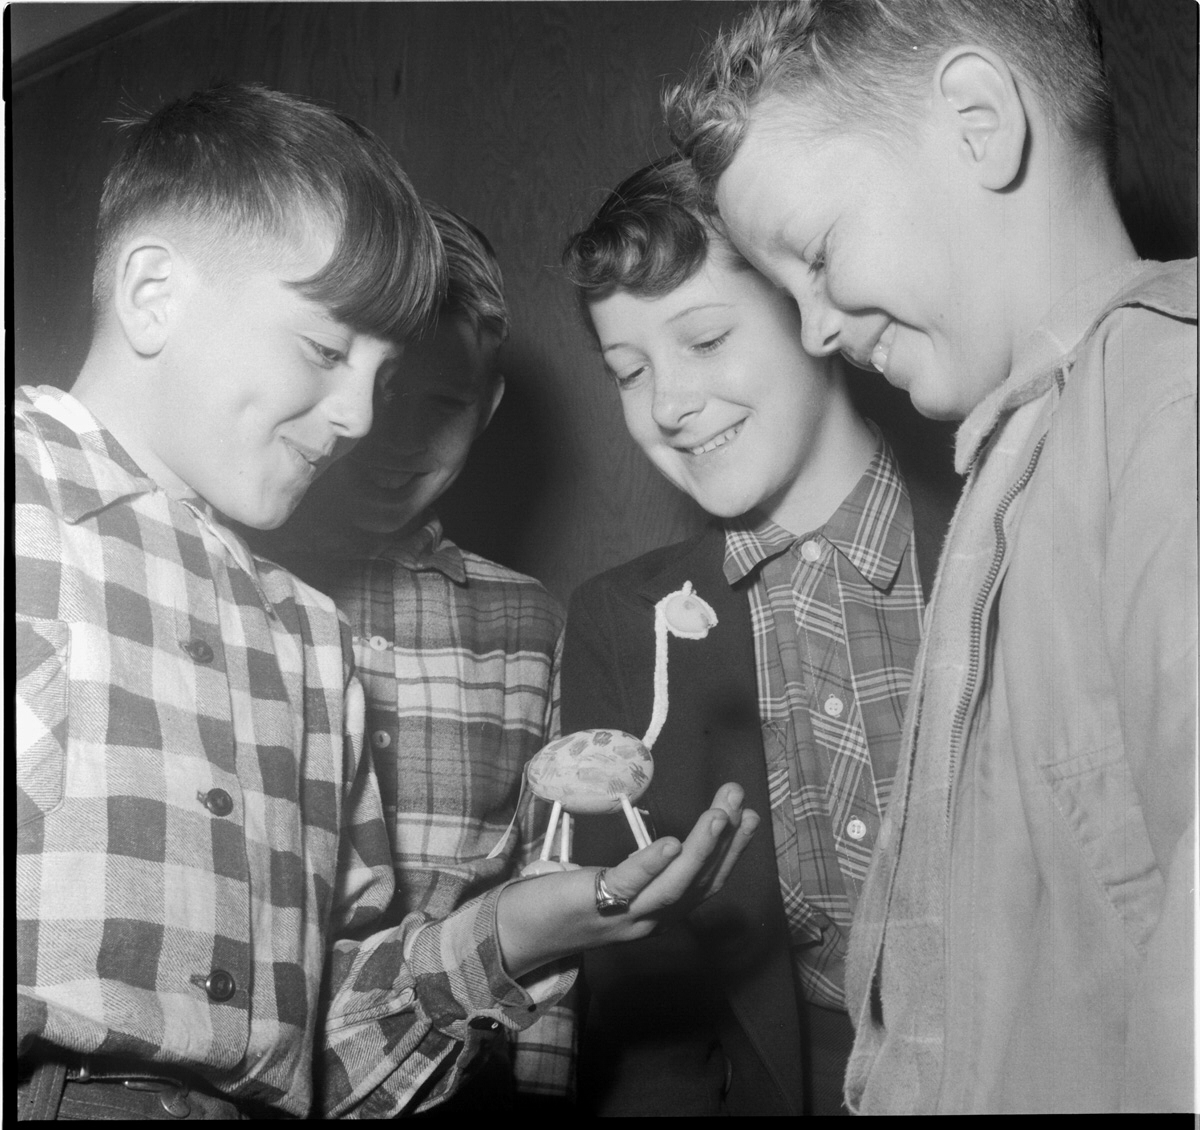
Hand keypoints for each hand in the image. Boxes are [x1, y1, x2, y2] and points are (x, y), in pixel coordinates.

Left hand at [496, 783, 758, 977]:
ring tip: (721, 814)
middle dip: (727, 842)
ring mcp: (626, 917)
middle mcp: (651, 920)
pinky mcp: (598, 904)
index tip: (747, 814)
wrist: (520, 929)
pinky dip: (654, 864)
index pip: (706, 882)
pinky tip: (672, 842)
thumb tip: (667, 837)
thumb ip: (643, 868)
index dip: (731, 851)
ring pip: (675, 885)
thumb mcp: (616, 882)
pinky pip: (632, 885)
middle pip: (700, 882)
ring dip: (702, 849)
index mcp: (658, 913)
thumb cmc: (567, 897)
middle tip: (742, 801)